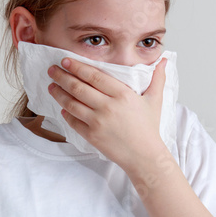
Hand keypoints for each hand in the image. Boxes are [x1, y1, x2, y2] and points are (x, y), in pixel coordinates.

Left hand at [47, 57, 167, 169]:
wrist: (145, 156)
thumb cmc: (149, 128)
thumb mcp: (155, 100)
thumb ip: (157, 78)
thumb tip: (164, 60)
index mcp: (122, 94)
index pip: (94, 76)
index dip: (78, 67)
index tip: (66, 60)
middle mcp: (108, 106)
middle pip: (79, 87)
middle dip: (62, 76)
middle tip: (52, 69)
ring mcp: (98, 122)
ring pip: (72, 103)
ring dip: (59, 93)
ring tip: (52, 85)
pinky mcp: (91, 135)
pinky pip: (73, 121)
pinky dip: (65, 113)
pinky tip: (61, 107)